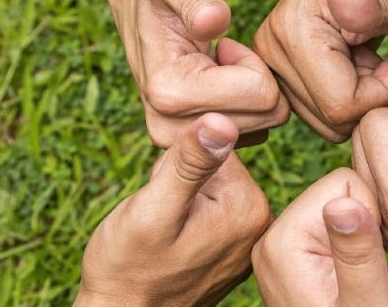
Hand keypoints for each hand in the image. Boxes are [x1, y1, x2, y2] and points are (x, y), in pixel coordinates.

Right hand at [75, 0, 288, 147]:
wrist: (144, 3)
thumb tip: (212, 21)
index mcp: (168, 93)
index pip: (261, 94)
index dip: (252, 61)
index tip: (223, 44)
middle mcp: (169, 129)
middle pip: (267, 115)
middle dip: (256, 77)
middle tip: (222, 53)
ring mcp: (181, 141)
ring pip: (266, 125)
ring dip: (252, 89)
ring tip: (219, 64)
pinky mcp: (197, 146)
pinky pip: (259, 132)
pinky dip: (249, 105)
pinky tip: (222, 83)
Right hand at [76, 114, 272, 305]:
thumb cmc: (128, 267)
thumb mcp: (154, 209)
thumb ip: (189, 164)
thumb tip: (223, 120)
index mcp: (248, 207)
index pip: (214, 146)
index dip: (175, 166)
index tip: (162, 200)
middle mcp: (259, 222)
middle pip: (213, 165)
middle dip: (177, 182)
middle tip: (158, 220)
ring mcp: (245, 237)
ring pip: (206, 185)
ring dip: (177, 199)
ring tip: (161, 234)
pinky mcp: (228, 247)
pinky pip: (205, 209)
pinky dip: (182, 217)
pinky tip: (169, 244)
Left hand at [251, 168, 387, 306]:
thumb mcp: (365, 303)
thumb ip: (357, 253)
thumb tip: (345, 203)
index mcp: (283, 239)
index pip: (342, 182)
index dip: (370, 213)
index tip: (373, 254)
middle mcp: (272, 238)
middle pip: (337, 192)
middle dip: (363, 222)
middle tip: (367, 272)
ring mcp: (279, 250)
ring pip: (337, 208)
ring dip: (358, 236)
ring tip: (359, 279)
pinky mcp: (292, 259)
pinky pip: (329, 228)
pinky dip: (349, 246)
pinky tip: (351, 280)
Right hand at [253, 0, 387, 141]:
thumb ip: (373, 2)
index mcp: (291, 30)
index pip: (340, 107)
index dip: (381, 92)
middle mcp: (267, 48)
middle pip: (329, 119)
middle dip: (367, 97)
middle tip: (379, 57)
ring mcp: (266, 61)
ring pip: (324, 122)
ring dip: (357, 97)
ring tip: (364, 56)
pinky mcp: (274, 72)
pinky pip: (318, 115)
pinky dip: (344, 98)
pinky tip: (351, 64)